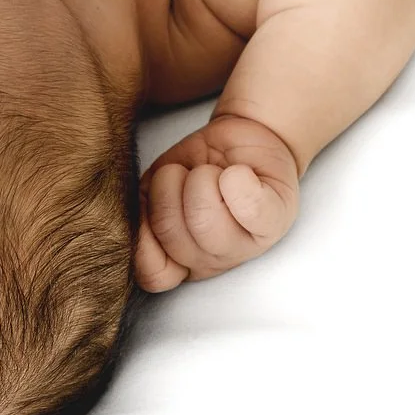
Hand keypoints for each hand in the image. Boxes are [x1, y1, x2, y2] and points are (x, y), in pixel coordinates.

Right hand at [135, 114, 299, 291]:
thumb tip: (138, 221)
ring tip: (212, 173)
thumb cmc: (194, 166)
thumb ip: (139, 212)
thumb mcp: (153, 187)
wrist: (241, 139)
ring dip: (201, 177)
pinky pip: (252, 208)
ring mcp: (246, 245)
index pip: (153, 275)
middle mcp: (211, 261)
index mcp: (178, 260)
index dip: (144, 238)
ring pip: (204, 217)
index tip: (150, 204)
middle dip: (170, 186)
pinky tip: (238, 173)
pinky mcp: (276, 220)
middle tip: (187, 177)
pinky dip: (238, 180)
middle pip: (171, 231)